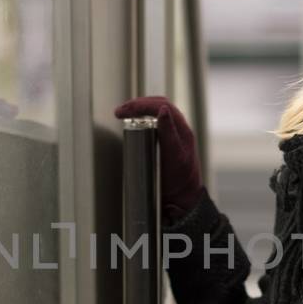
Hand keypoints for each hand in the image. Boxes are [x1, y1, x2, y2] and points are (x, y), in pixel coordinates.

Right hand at [112, 96, 203, 218]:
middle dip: (137, 104)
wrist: (182, 199)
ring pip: (157, 112)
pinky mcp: (166, 143)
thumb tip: (162, 110)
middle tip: (119, 111)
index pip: (162, 106)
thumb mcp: (175, 156)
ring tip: (123, 113)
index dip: (142, 105)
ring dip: (139, 109)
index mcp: (182, 130)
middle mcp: (179, 129)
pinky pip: (155, 123)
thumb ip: (169, 133)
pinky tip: (132, 121)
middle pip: (158, 106)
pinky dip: (142, 118)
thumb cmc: (180, 180)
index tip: (124, 111)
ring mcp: (173, 135)